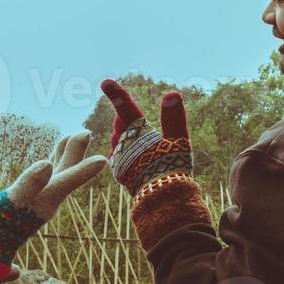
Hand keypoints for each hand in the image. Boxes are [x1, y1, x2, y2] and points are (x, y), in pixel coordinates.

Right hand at [0, 132, 106, 263]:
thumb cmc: (1, 224)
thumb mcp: (14, 202)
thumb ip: (31, 183)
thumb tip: (47, 163)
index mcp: (48, 198)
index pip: (68, 180)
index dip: (84, 170)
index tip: (103, 160)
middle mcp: (50, 197)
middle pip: (67, 170)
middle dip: (76, 151)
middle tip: (85, 132)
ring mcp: (43, 196)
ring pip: (60, 171)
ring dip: (68, 153)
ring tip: (75, 135)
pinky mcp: (33, 195)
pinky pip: (48, 174)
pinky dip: (53, 161)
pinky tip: (54, 155)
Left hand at [100, 79, 192, 195]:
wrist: (163, 201)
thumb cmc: (173, 169)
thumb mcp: (178, 142)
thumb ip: (174, 117)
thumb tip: (172, 93)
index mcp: (137, 133)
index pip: (126, 108)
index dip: (117, 94)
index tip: (105, 82)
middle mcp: (124, 145)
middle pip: (123, 124)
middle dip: (126, 117)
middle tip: (128, 108)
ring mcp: (120, 159)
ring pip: (120, 139)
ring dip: (125, 133)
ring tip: (134, 131)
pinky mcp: (120, 172)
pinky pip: (120, 154)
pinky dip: (125, 149)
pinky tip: (132, 152)